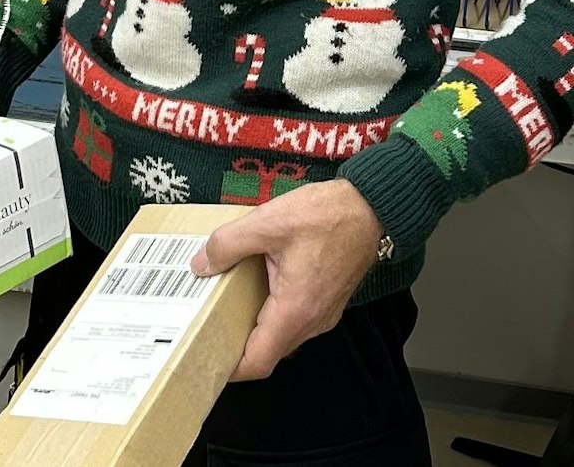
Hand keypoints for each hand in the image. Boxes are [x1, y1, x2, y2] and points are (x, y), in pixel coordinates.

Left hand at [192, 179, 383, 381]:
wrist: (372, 207)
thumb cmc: (327, 215)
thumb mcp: (268, 221)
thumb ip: (229, 244)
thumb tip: (201, 264)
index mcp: (294, 310)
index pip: (258, 362)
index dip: (229, 368)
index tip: (206, 356)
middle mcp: (312, 320)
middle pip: (269, 352)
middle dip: (238, 345)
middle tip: (208, 324)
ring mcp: (324, 313)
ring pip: (284, 337)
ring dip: (258, 328)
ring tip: (229, 304)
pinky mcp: (329, 301)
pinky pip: (297, 321)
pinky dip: (276, 314)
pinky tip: (260, 286)